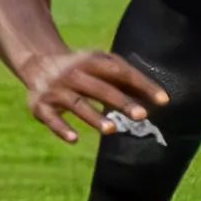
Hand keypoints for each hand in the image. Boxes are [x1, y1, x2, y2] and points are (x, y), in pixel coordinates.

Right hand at [19, 41, 164, 141]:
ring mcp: (56, 90)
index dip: (141, 84)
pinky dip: (61, 128)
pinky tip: (75, 139)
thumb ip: (125, 77)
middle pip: (99, 88)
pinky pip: (52, 118)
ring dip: (93, 116)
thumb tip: (159, 98)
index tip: (162, 100)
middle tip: (141, 116)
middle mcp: (73, 74)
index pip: (119, 71)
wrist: (37, 63)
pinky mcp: (41, 106)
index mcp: (91, 61)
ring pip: (77, 103)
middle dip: (120, 101)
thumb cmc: (81, 67)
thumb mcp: (99, 62)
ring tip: (111, 130)